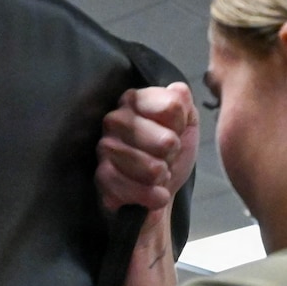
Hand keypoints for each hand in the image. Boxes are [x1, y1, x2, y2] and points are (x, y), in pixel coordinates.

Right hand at [97, 84, 198, 215]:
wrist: (157, 191)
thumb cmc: (169, 155)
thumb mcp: (186, 123)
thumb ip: (183, 104)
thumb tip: (177, 90)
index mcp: (134, 100)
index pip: (173, 106)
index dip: (181, 126)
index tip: (175, 133)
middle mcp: (114, 119)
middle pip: (165, 141)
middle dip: (172, 156)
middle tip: (165, 158)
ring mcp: (104, 148)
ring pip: (151, 167)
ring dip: (162, 177)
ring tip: (158, 176)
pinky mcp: (100, 177)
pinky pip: (136, 188)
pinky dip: (151, 196)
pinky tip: (154, 194)